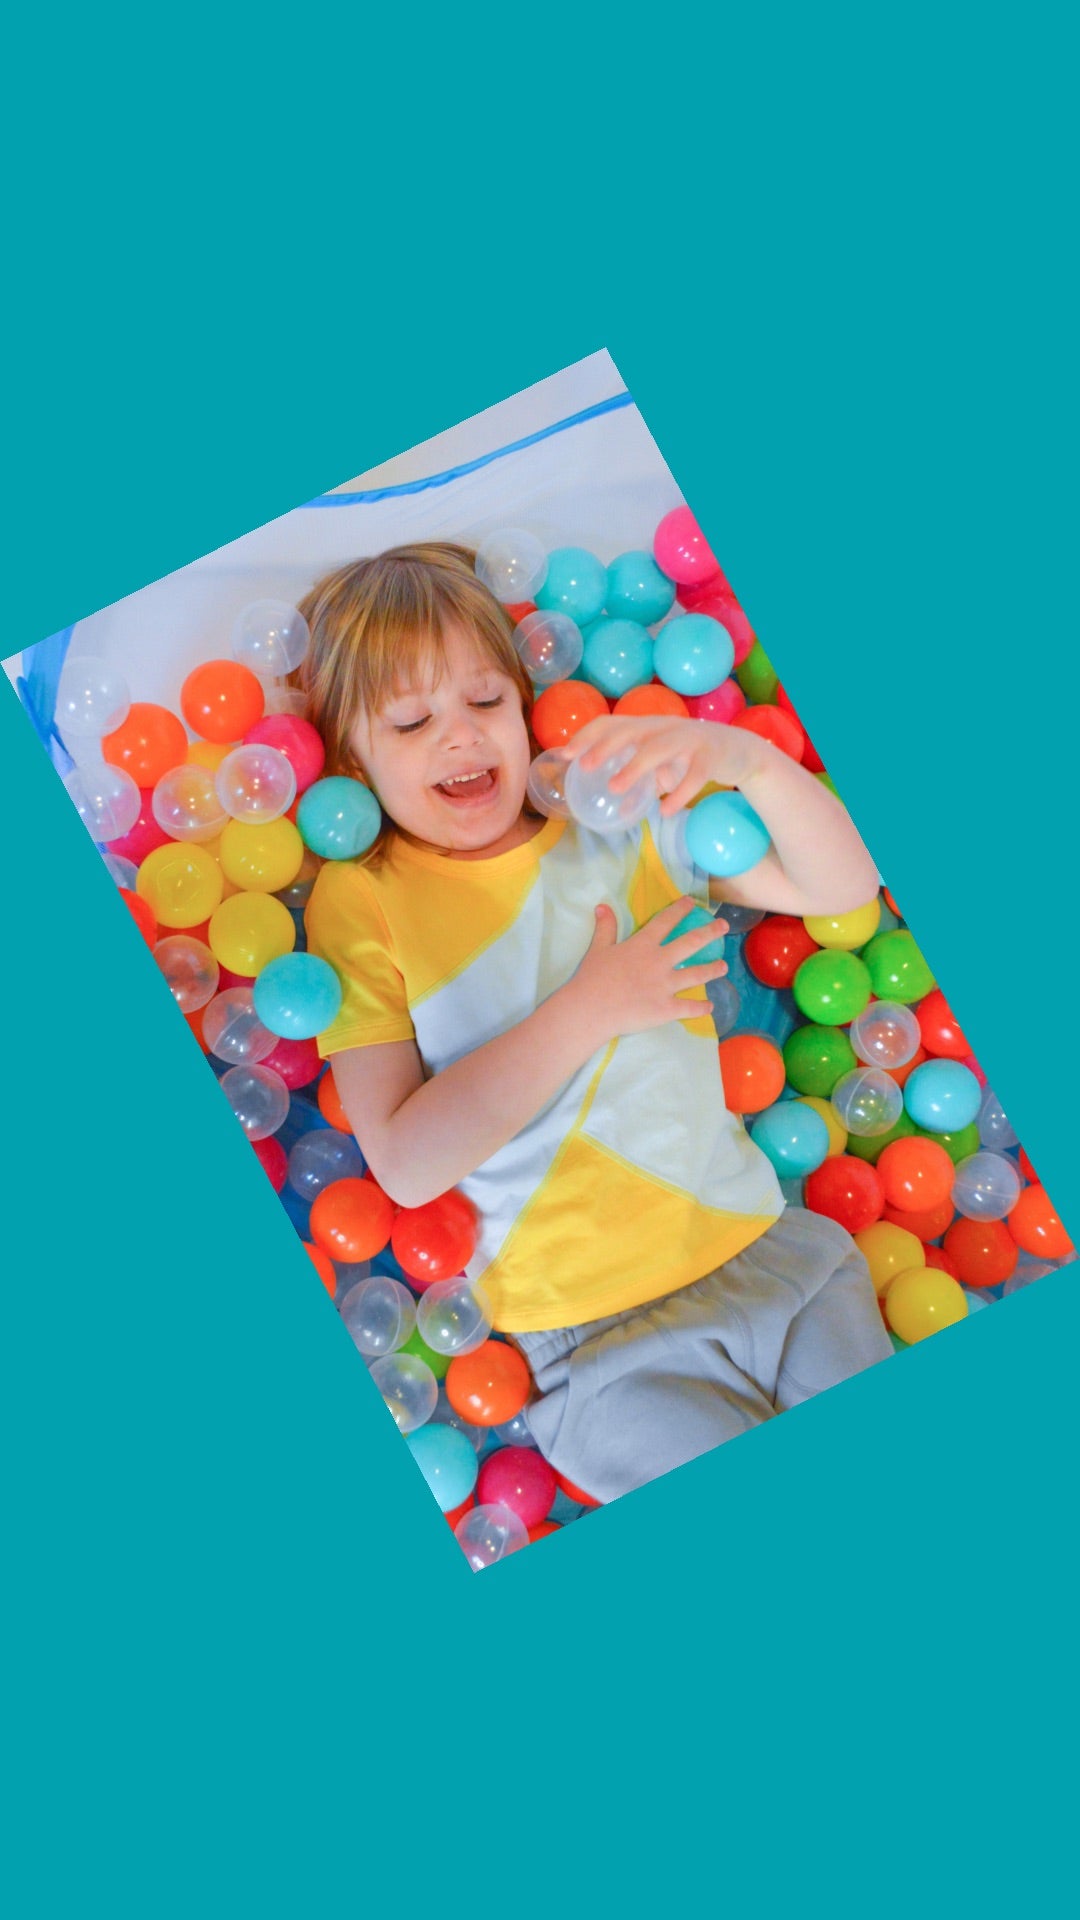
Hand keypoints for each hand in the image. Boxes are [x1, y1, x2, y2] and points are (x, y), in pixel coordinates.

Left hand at [557, 713, 762, 815]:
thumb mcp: (661, 765)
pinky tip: (665, 810)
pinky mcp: (712, 755)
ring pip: (659, 748)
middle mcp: (665, 727)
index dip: (586, 736)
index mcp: (648, 727)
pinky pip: (694, 774)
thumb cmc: (691, 758)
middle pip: (630, 729)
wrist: (741, 752)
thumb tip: (613, 806)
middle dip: (605, 746)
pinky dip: (679, 793)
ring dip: (635, 767)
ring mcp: (690, 739)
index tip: (565, 755)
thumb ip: (638, 779)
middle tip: (585, 766)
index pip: (611, 722)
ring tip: (615, 789)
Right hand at [568, 895, 729, 1037]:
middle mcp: (660, 962)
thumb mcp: (598, 949)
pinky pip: (690, 1008)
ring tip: (724, 966)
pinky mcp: (667, 1009)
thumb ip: (606, 927)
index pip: (666, 921)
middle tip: (724, 926)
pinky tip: (710, 1006)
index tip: (692, 902)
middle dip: (710, 932)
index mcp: (643, 945)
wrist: (592, 1009)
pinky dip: (701, 1008)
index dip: (680, 909)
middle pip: (691, 943)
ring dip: (713, 969)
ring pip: (697, 975)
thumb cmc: (592, 978)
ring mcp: (666, 986)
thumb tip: (603, 906)